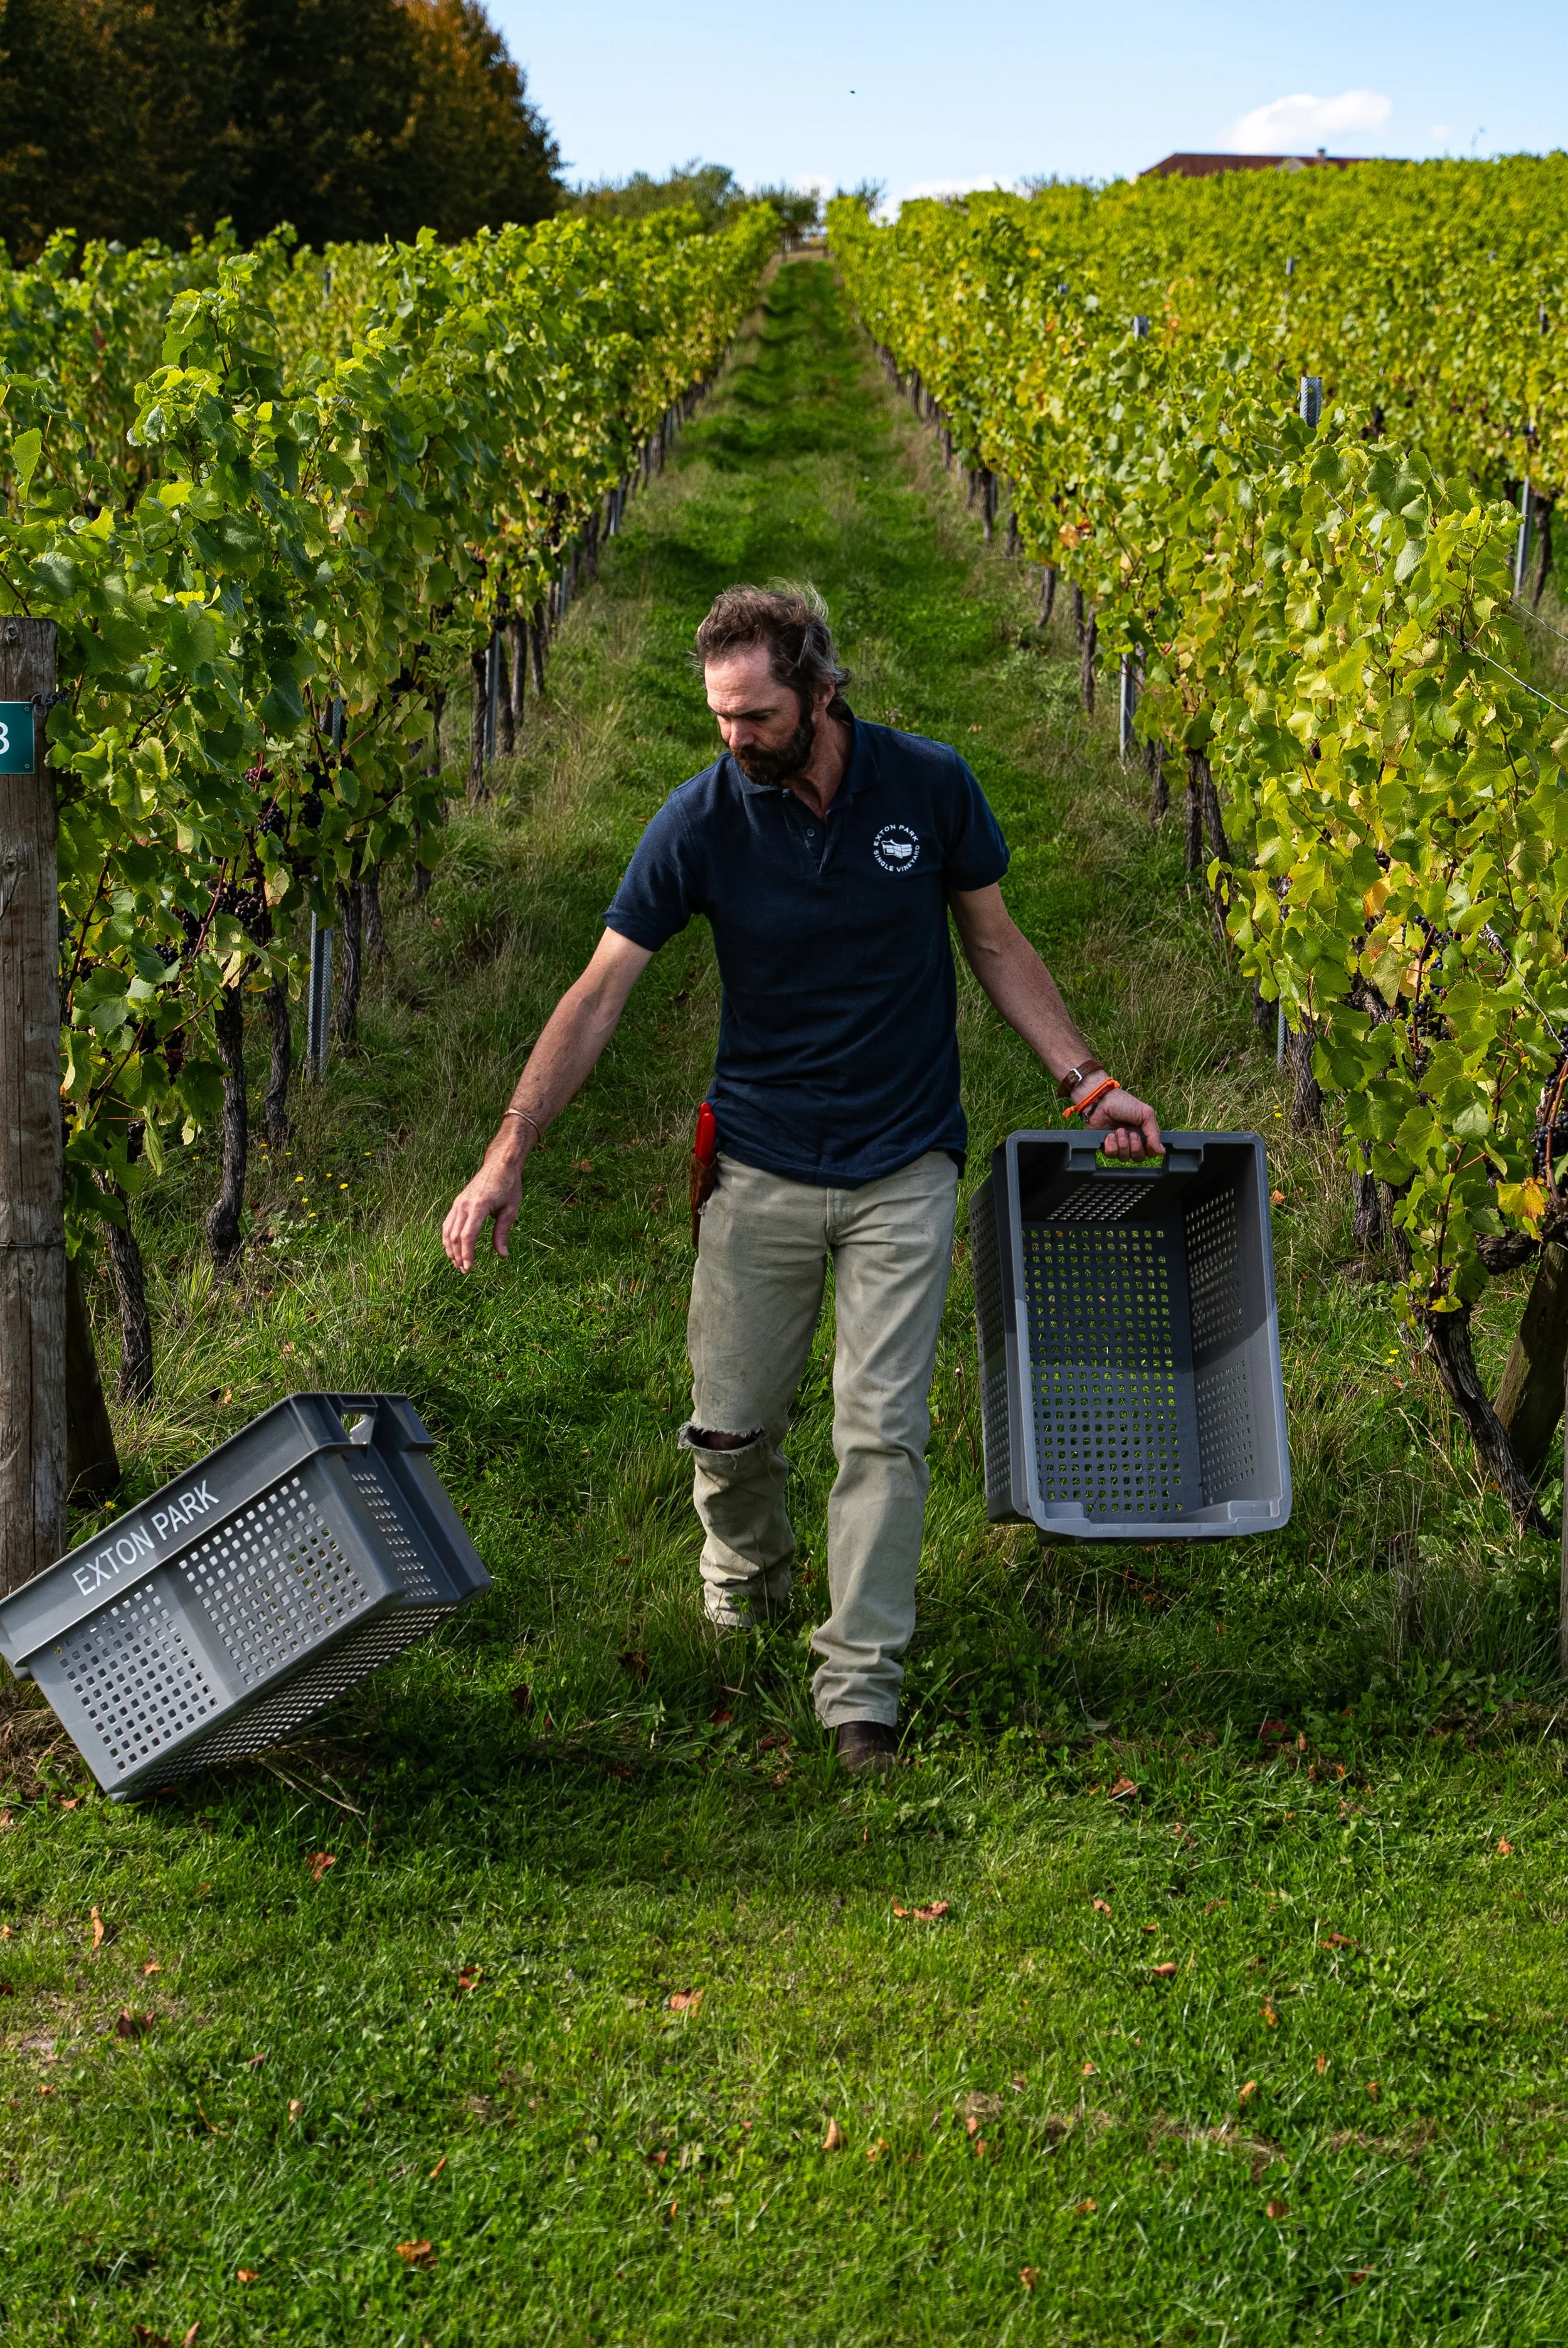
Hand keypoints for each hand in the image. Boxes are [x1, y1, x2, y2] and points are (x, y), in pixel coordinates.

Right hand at [442, 1142, 524, 1271]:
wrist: (499, 1164)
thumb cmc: (509, 1186)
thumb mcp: (511, 1210)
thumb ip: (502, 1233)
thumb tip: (502, 1255)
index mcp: (478, 1206)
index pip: (467, 1235)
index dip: (467, 1253)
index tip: (470, 1267)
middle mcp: (464, 1205)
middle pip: (454, 1235)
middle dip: (458, 1255)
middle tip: (465, 1270)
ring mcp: (458, 1203)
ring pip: (447, 1230)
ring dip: (450, 1249)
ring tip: (458, 1263)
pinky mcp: (457, 1203)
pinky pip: (447, 1223)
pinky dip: (448, 1238)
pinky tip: (453, 1249)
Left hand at [1083, 1086, 1162, 1159]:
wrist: (1101, 1102)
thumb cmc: (1123, 1103)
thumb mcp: (1145, 1114)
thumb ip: (1154, 1134)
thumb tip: (1162, 1151)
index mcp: (1143, 1133)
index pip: (1151, 1152)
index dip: (1149, 1150)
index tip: (1146, 1142)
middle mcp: (1132, 1141)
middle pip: (1138, 1157)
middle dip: (1135, 1146)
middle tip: (1131, 1133)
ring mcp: (1119, 1144)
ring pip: (1125, 1157)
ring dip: (1122, 1143)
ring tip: (1118, 1130)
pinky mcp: (1106, 1146)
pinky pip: (1111, 1155)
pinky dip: (1111, 1145)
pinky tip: (1110, 1135)